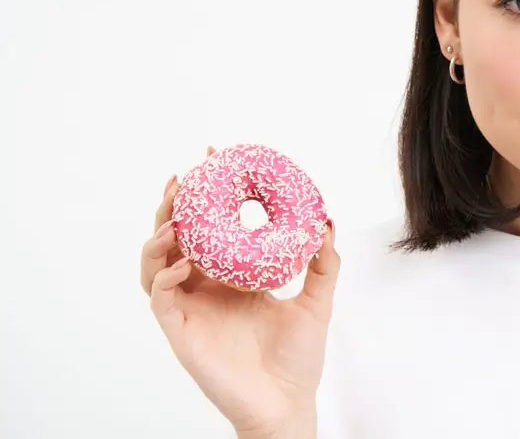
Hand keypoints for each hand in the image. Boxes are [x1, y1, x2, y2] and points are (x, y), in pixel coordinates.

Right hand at [141, 146, 339, 436]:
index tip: (215, 155)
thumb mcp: (317, 300)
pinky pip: (159, 297)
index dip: (208, 192)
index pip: (211, 227)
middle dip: (173, 206)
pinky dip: (163, 276)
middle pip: (175, 237)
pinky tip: (182, 263)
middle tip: (183, 179)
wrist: (287, 402)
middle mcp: (206, 287)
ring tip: (174, 219)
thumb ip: (324, 262)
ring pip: (154, 263)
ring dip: (159, 236)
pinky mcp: (180, 332)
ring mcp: (189, 308)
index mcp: (231, 276)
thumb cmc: (298, 357)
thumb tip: (327, 220)